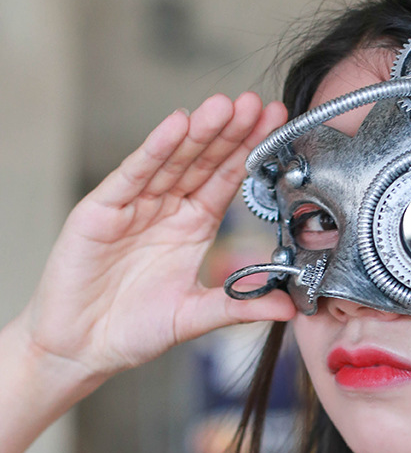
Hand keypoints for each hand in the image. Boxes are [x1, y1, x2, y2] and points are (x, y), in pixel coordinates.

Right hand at [18, 92, 295, 393]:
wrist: (79, 349)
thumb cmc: (132, 330)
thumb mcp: (194, 316)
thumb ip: (240, 306)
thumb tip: (289, 307)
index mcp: (193, 225)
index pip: (227, 178)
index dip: (250, 150)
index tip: (277, 123)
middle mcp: (167, 208)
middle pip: (204, 161)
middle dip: (231, 131)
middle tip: (257, 104)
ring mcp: (134, 206)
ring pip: (172, 161)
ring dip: (199, 132)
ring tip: (225, 106)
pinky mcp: (101, 210)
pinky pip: (133, 175)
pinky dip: (154, 150)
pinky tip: (177, 126)